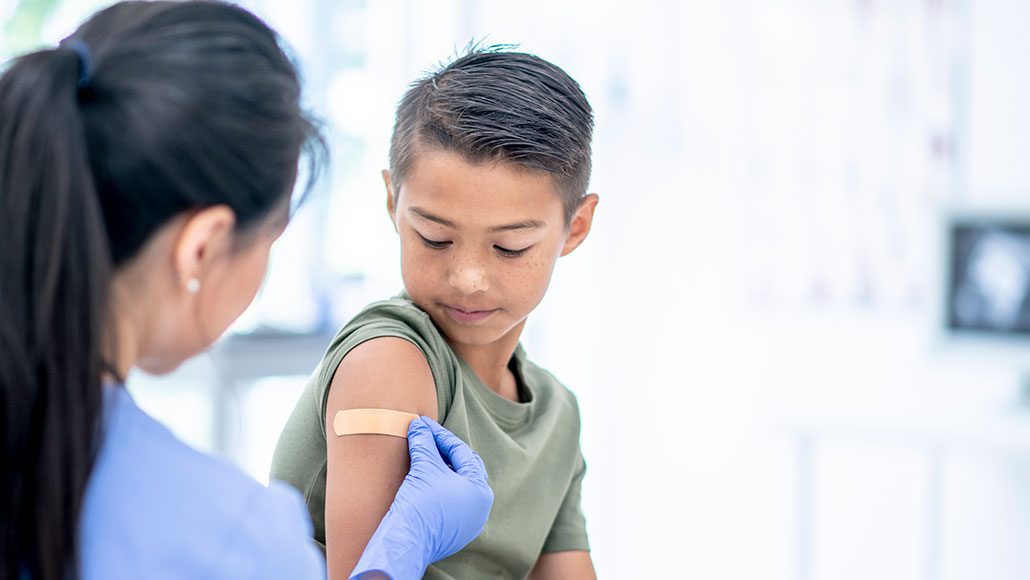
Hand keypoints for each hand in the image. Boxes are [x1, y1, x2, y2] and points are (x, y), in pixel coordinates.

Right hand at [349, 417, 492, 579]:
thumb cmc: (419, 504)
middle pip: (464, 469)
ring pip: (457, 487)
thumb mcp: (423, 467)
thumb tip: (419, 425)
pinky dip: (439, 489)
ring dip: (441, 470)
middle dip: (445, 452)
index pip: (461, 452)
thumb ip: (424, 442)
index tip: (423, 424)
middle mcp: (480, 508)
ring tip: (424, 456)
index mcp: (480, 490)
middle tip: (427, 438)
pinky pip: (449, 504)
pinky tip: (424, 481)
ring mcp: (468, 523)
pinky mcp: (453, 534)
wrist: (405, 543)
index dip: (439, 435)